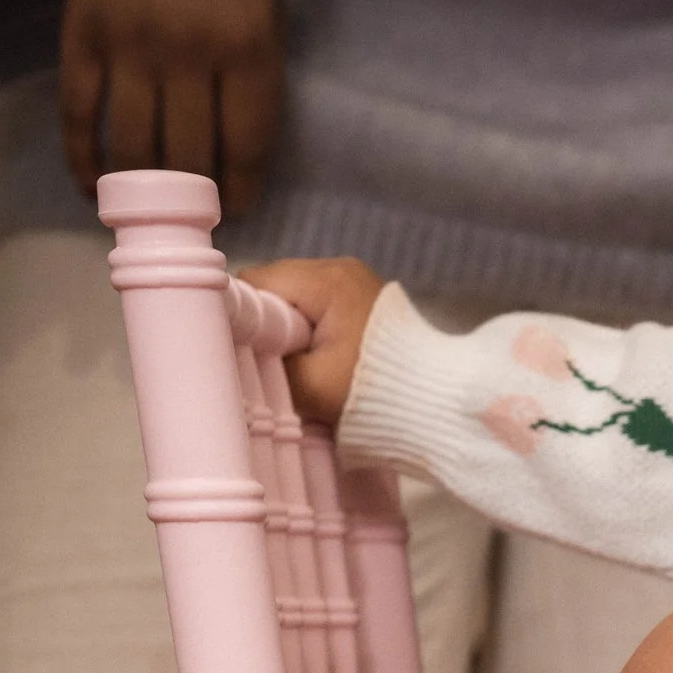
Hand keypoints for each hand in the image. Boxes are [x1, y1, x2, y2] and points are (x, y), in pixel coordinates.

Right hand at [59, 0, 286, 217]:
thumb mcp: (268, 10)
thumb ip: (255, 78)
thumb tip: (235, 161)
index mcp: (245, 47)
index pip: (243, 146)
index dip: (240, 190)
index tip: (234, 208)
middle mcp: (185, 52)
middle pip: (187, 156)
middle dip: (193, 197)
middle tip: (191, 213)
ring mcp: (127, 45)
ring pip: (132, 146)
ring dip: (141, 190)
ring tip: (149, 208)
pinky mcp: (80, 36)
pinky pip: (78, 115)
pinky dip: (84, 161)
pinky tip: (95, 189)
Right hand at [243, 257, 385, 427]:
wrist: (439, 403)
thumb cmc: (375, 393)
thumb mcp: (311, 386)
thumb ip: (266, 364)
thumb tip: (237, 357)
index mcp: (326, 280)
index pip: (255, 282)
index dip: (237, 315)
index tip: (233, 349)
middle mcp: (339, 269)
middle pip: (273, 289)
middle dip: (262, 326)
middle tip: (263, 364)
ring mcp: (353, 283)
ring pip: (294, 302)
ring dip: (286, 333)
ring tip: (292, 367)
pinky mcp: (362, 303)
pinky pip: (317, 310)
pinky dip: (307, 334)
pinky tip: (312, 363)